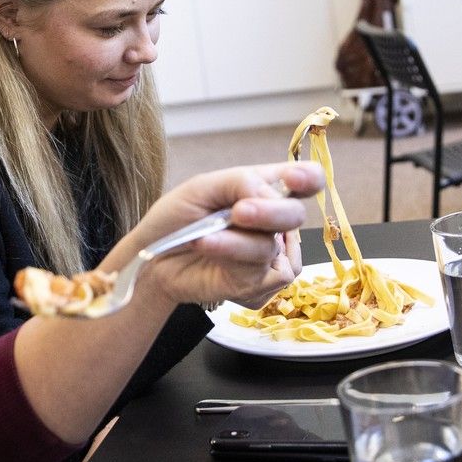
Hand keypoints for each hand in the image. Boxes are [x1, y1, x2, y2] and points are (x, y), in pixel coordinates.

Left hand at [122, 162, 319, 309]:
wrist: (153, 258)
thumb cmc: (176, 219)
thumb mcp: (202, 187)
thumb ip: (240, 182)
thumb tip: (269, 195)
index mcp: (263, 189)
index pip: (306, 180)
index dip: (308, 179)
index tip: (293, 180)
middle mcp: (271, 221)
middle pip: (295, 215)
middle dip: (270, 213)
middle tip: (239, 213)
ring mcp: (266, 253)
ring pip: (272, 247)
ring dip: (237, 243)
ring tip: (204, 239)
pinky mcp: (257, 282)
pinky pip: (262, 274)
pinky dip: (233, 260)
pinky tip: (212, 255)